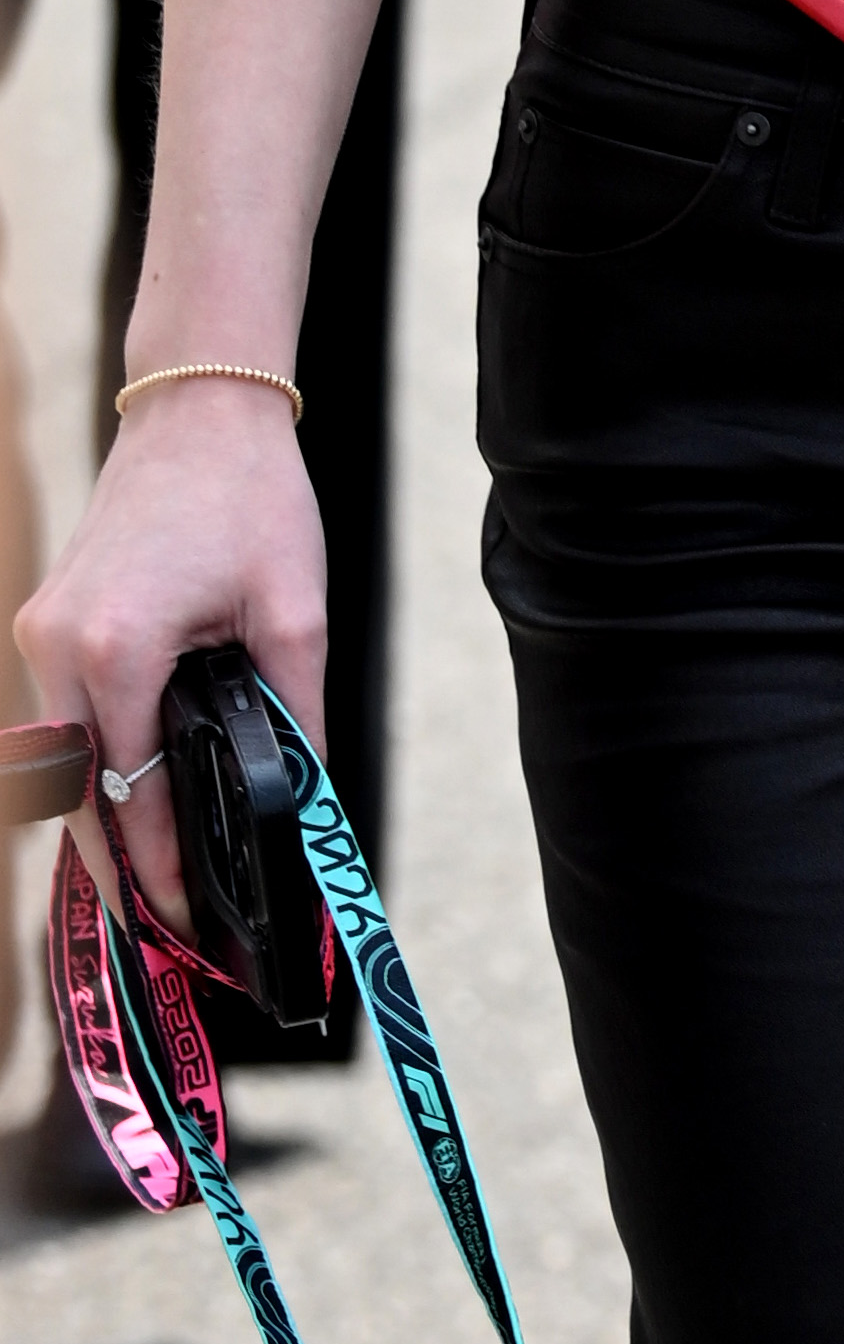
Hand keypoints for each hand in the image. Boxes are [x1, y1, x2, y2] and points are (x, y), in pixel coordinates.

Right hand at [19, 383, 324, 941]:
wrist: (197, 411)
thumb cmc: (253, 499)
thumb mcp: (295, 614)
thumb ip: (294, 716)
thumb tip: (304, 803)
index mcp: (116, 648)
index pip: (131, 793)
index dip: (163, 870)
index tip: (194, 927)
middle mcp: (57, 647)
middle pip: (75, 794)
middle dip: (121, 869)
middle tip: (173, 932)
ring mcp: (39, 635)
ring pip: (60, 763)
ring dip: (101, 823)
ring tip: (161, 888)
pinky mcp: (45, 624)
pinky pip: (60, 723)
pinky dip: (92, 772)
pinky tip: (136, 809)